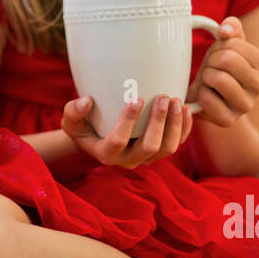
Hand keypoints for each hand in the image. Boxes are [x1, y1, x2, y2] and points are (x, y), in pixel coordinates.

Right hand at [60, 93, 191, 168]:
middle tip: (163, 97)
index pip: (118, 141)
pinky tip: (186, 108)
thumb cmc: (83, 125)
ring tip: (176, 100)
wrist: (97, 137)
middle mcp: (128, 160)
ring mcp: (146, 158)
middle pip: (149, 147)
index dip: (128, 122)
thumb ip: (73, 111)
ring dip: (174, 124)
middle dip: (159, 121)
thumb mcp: (71, 120)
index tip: (136, 98)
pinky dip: (185, 128)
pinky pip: (177, 143)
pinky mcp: (159, 152)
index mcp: (106, 154)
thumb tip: (87, 101)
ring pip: (167, 148)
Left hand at [186, 16, 258, 127]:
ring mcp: (245, 105)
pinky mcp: (228, 120)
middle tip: (210, 68)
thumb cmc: (217, 66)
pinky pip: (207, 99)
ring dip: (205, 76)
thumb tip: (225, 29)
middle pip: (227, 59)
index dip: (217, 47)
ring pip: (218, 78)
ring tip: (208, 81)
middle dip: (210, 61)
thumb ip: (231, 27)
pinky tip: (205, 95)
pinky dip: (200, 93)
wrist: (207, 95)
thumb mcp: (225, 44)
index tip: (217, 55)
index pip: (232, 43)